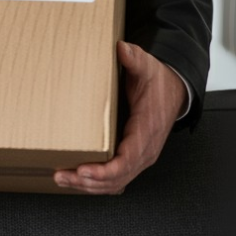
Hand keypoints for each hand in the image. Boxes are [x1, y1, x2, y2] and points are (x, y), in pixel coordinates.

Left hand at [52, 41, 182, 194]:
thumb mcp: (148, 67)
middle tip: (61, 175)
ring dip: (88, 185)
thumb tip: (123, 49)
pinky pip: (115, 177)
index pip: (127, 161)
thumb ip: (135, 59)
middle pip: (116, 178)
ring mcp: (139, 157)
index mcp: (147, 131)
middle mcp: (144, 150)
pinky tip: (77, 180)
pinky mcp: (132, 157)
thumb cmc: (159, 83)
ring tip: (63, 179)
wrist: (174, 91)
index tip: (84, 170)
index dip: (105, 171)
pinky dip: (96, 183)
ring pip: (114, 182)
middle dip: (87, 181)